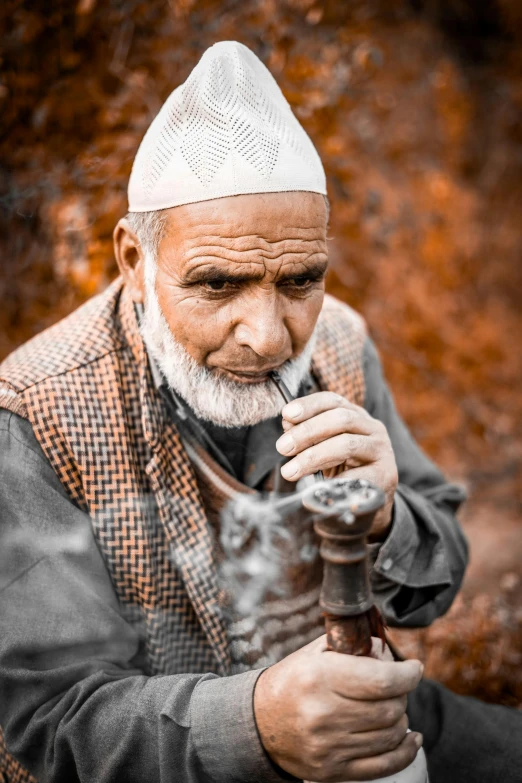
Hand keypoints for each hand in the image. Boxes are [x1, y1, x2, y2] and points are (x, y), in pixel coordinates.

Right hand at [254, 636, 422, 781]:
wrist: (258, 723)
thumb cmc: (291, 682)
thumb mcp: (313, 653)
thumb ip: (349, 646)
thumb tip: (386, 649)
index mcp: (320, 677)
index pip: (382, 680)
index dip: (407, 674)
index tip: (414, 668)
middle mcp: (324, 713)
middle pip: (390, 708)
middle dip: (402, 695)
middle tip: (397, 686)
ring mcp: (329, 747)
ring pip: (390, 735)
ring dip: (401, 719)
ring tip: (393, 707)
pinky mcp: (333, 771)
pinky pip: (383, 765)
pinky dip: (405, 751)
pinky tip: (410, 737)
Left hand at [276, 392, 397, 537]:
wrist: (368, 503)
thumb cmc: (341, 471)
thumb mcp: (322, 449)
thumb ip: (307, 435)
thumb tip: (288, 423)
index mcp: (356, 416)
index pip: (333, 401)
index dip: (309, 404)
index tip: (286, 414)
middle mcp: (372, 428)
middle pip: (340, 419)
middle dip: (307, 431)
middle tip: (282, 447)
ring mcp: (382, 450)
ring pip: (346, 445)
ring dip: (313, 457)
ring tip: (290, 471)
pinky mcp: (385, 475)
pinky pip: (356, 475)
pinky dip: (333, 481)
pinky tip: (317, 490)